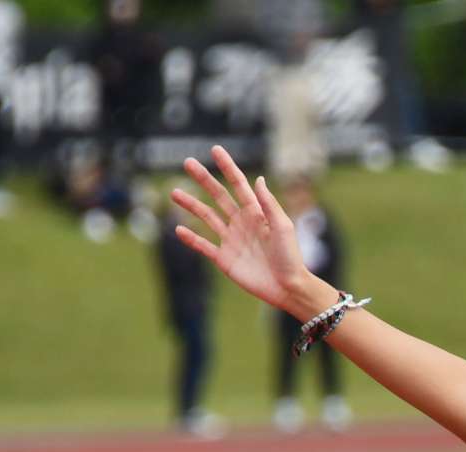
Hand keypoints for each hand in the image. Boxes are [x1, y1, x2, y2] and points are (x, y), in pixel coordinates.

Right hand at [171, 146, 318, 315]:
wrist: (287, 287)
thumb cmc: (290, 257)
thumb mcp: (282, 226)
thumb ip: (269, 203)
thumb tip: (258, 178)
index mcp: (257, 213)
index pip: (239, 185)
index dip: (227, 167)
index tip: (215, 150)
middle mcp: (241, 223)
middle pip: (218, 196)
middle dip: (204, 179)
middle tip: (187, 162)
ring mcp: (231, 241)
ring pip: (207, 217)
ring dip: (191, 205)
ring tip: (174, 192)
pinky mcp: (224, 259)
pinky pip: (204, 245)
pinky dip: (191, 238)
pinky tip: (178, 229)